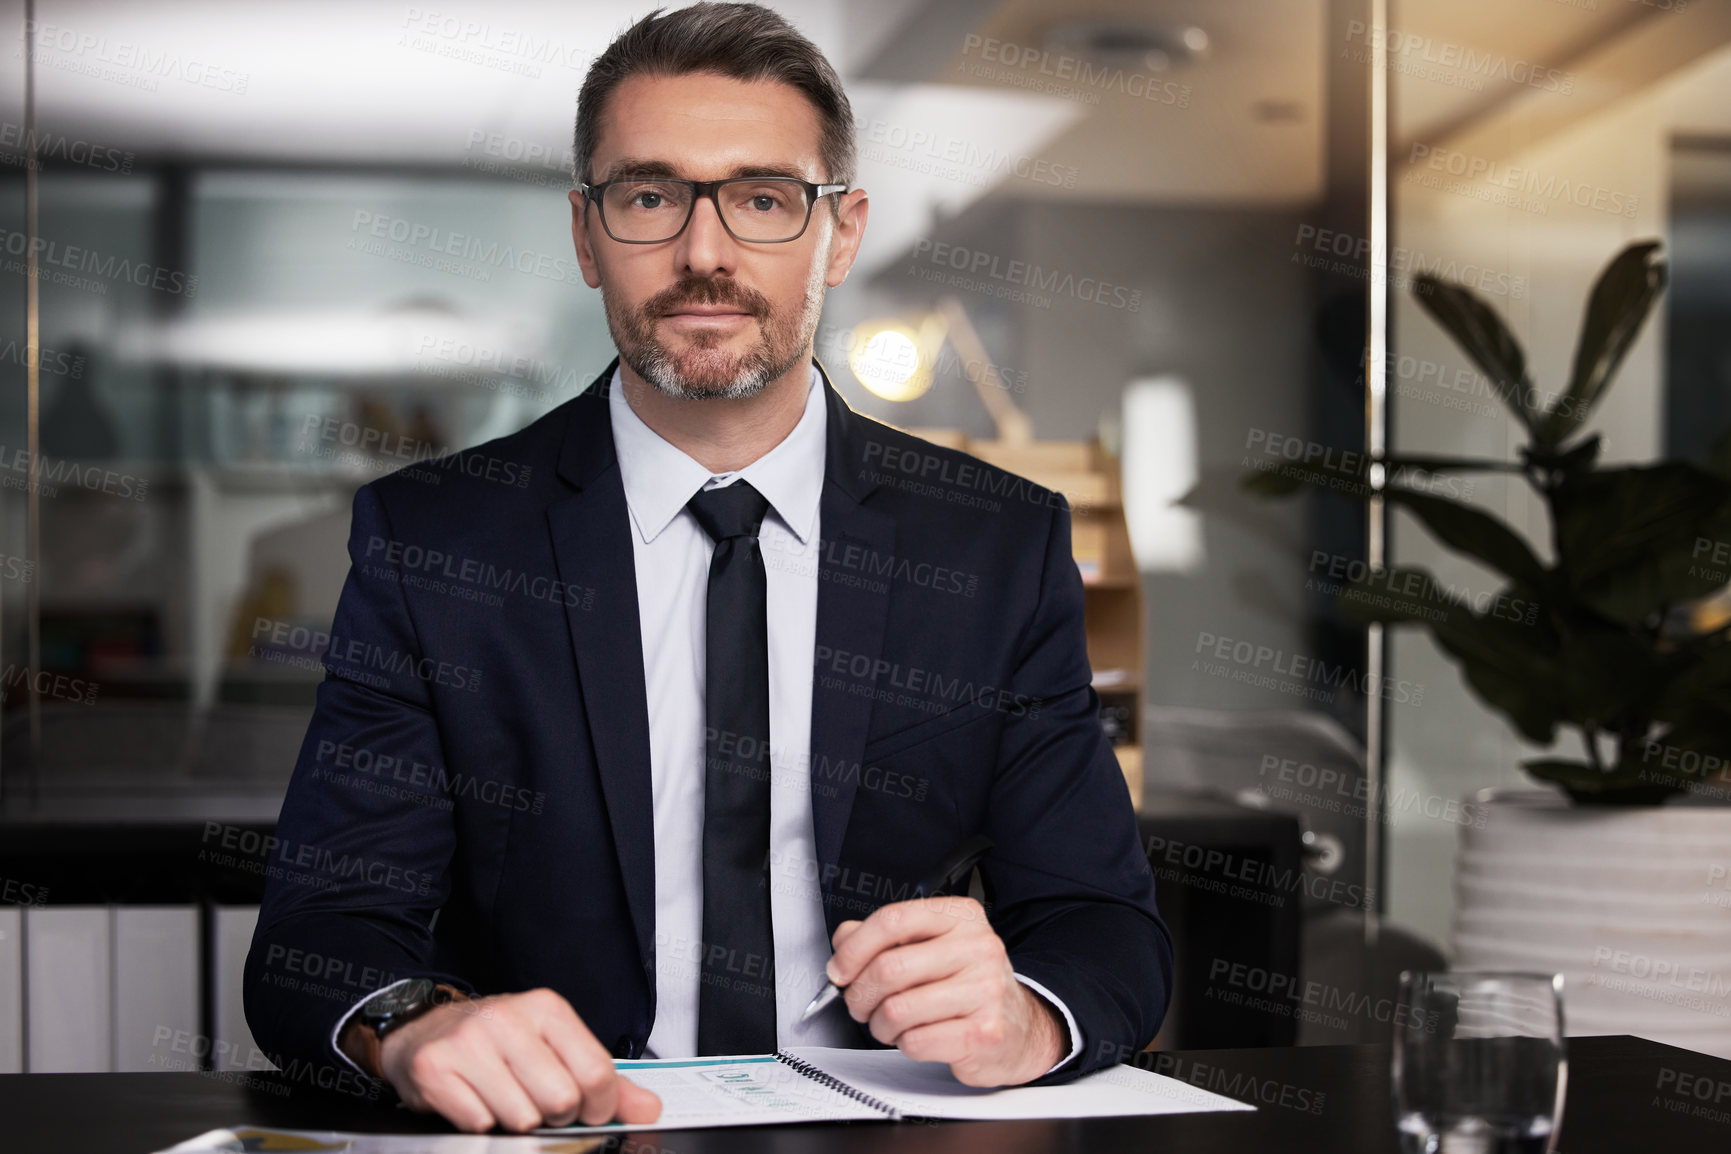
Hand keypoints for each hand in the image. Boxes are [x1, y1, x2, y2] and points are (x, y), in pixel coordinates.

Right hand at [370, 988, 661, 1132]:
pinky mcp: (435, 1068)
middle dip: (555, 1116)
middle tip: (539, 1103)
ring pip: (521, 1117)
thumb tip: (649, 1110)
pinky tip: (476, 1101)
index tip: (588, 1110)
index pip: (597, 1072)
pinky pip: (477, 1123)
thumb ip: (606, 1081)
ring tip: (505, 1099)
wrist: (425, 1031)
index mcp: (548, 1009)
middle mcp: (508, 1018)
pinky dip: (480, 1123)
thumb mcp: (555, 1049)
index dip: (599, 1106)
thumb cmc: (497, 1043)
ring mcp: (469, 1041)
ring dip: (516, 1122)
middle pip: (560, 1100)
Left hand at [825, 896, 1065, 1086]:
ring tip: (888, 1023)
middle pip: (889, 967)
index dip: (854, 947)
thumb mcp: (932, 947)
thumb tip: (845, 940)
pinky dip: (904, 1044)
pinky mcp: (984, 1032)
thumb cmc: (969, 985)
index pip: (894, 920)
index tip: (840, 969)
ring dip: (879, 1024)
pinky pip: (916, 1040)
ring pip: (897, 1008)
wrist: (1020, 1027)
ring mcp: (985, 990)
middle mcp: (978, 948)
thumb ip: (886, 938)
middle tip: (859, 1003)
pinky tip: (917, 1036)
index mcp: (961, 917)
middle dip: (860, 993)